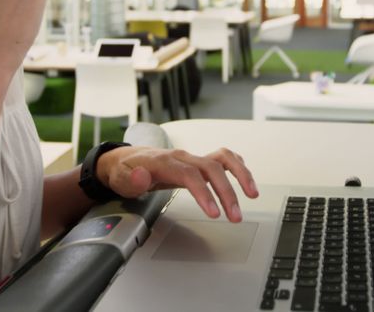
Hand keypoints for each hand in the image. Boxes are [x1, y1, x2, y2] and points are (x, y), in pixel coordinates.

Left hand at [97, 146, 259, 222]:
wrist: (126, 161)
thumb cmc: (125, 172)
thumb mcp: (120, 178)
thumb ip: (131, 180)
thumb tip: (141, 177)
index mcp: (166, 162)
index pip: (191, 175)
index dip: (205, 193)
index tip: (215, 213)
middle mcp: (183, 157)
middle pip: (212, 168)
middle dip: (227, 193)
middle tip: (235, 216)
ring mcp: (193, 158)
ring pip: (224, 159)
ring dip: (241, 175)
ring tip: (253, 194)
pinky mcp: (199, 162)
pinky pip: (224, 158)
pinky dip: (238, 168)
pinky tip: (246, 181)